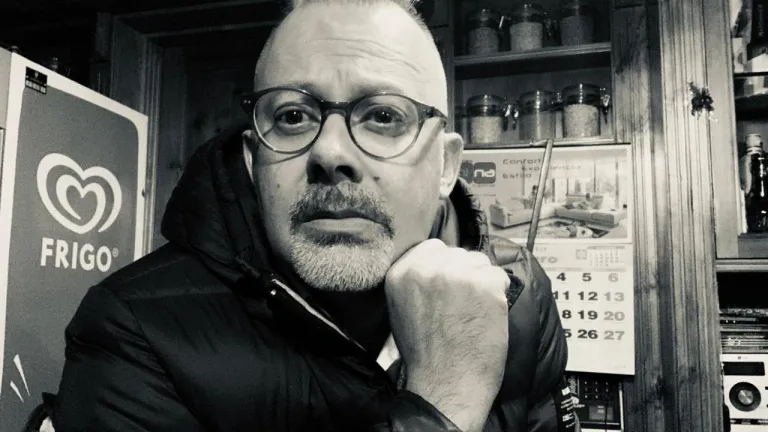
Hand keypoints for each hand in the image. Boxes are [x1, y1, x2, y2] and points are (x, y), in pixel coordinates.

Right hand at [384, 239, 509, 431]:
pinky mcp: (485, 284)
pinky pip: (499, 277)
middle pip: (459, 253)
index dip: (445, 265)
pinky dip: (499, 295)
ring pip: (480, 262)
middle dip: (464, 273)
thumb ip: (416, 281)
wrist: (445, 383)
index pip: (433, 247)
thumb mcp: (401, 309)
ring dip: (482, 283)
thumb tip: (439, 264)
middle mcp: (427, 268)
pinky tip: (487, 317)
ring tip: (473, 312)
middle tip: (462, 304)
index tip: (448, 284)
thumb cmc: (425, 354)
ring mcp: (457, 274)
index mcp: (401, 272)